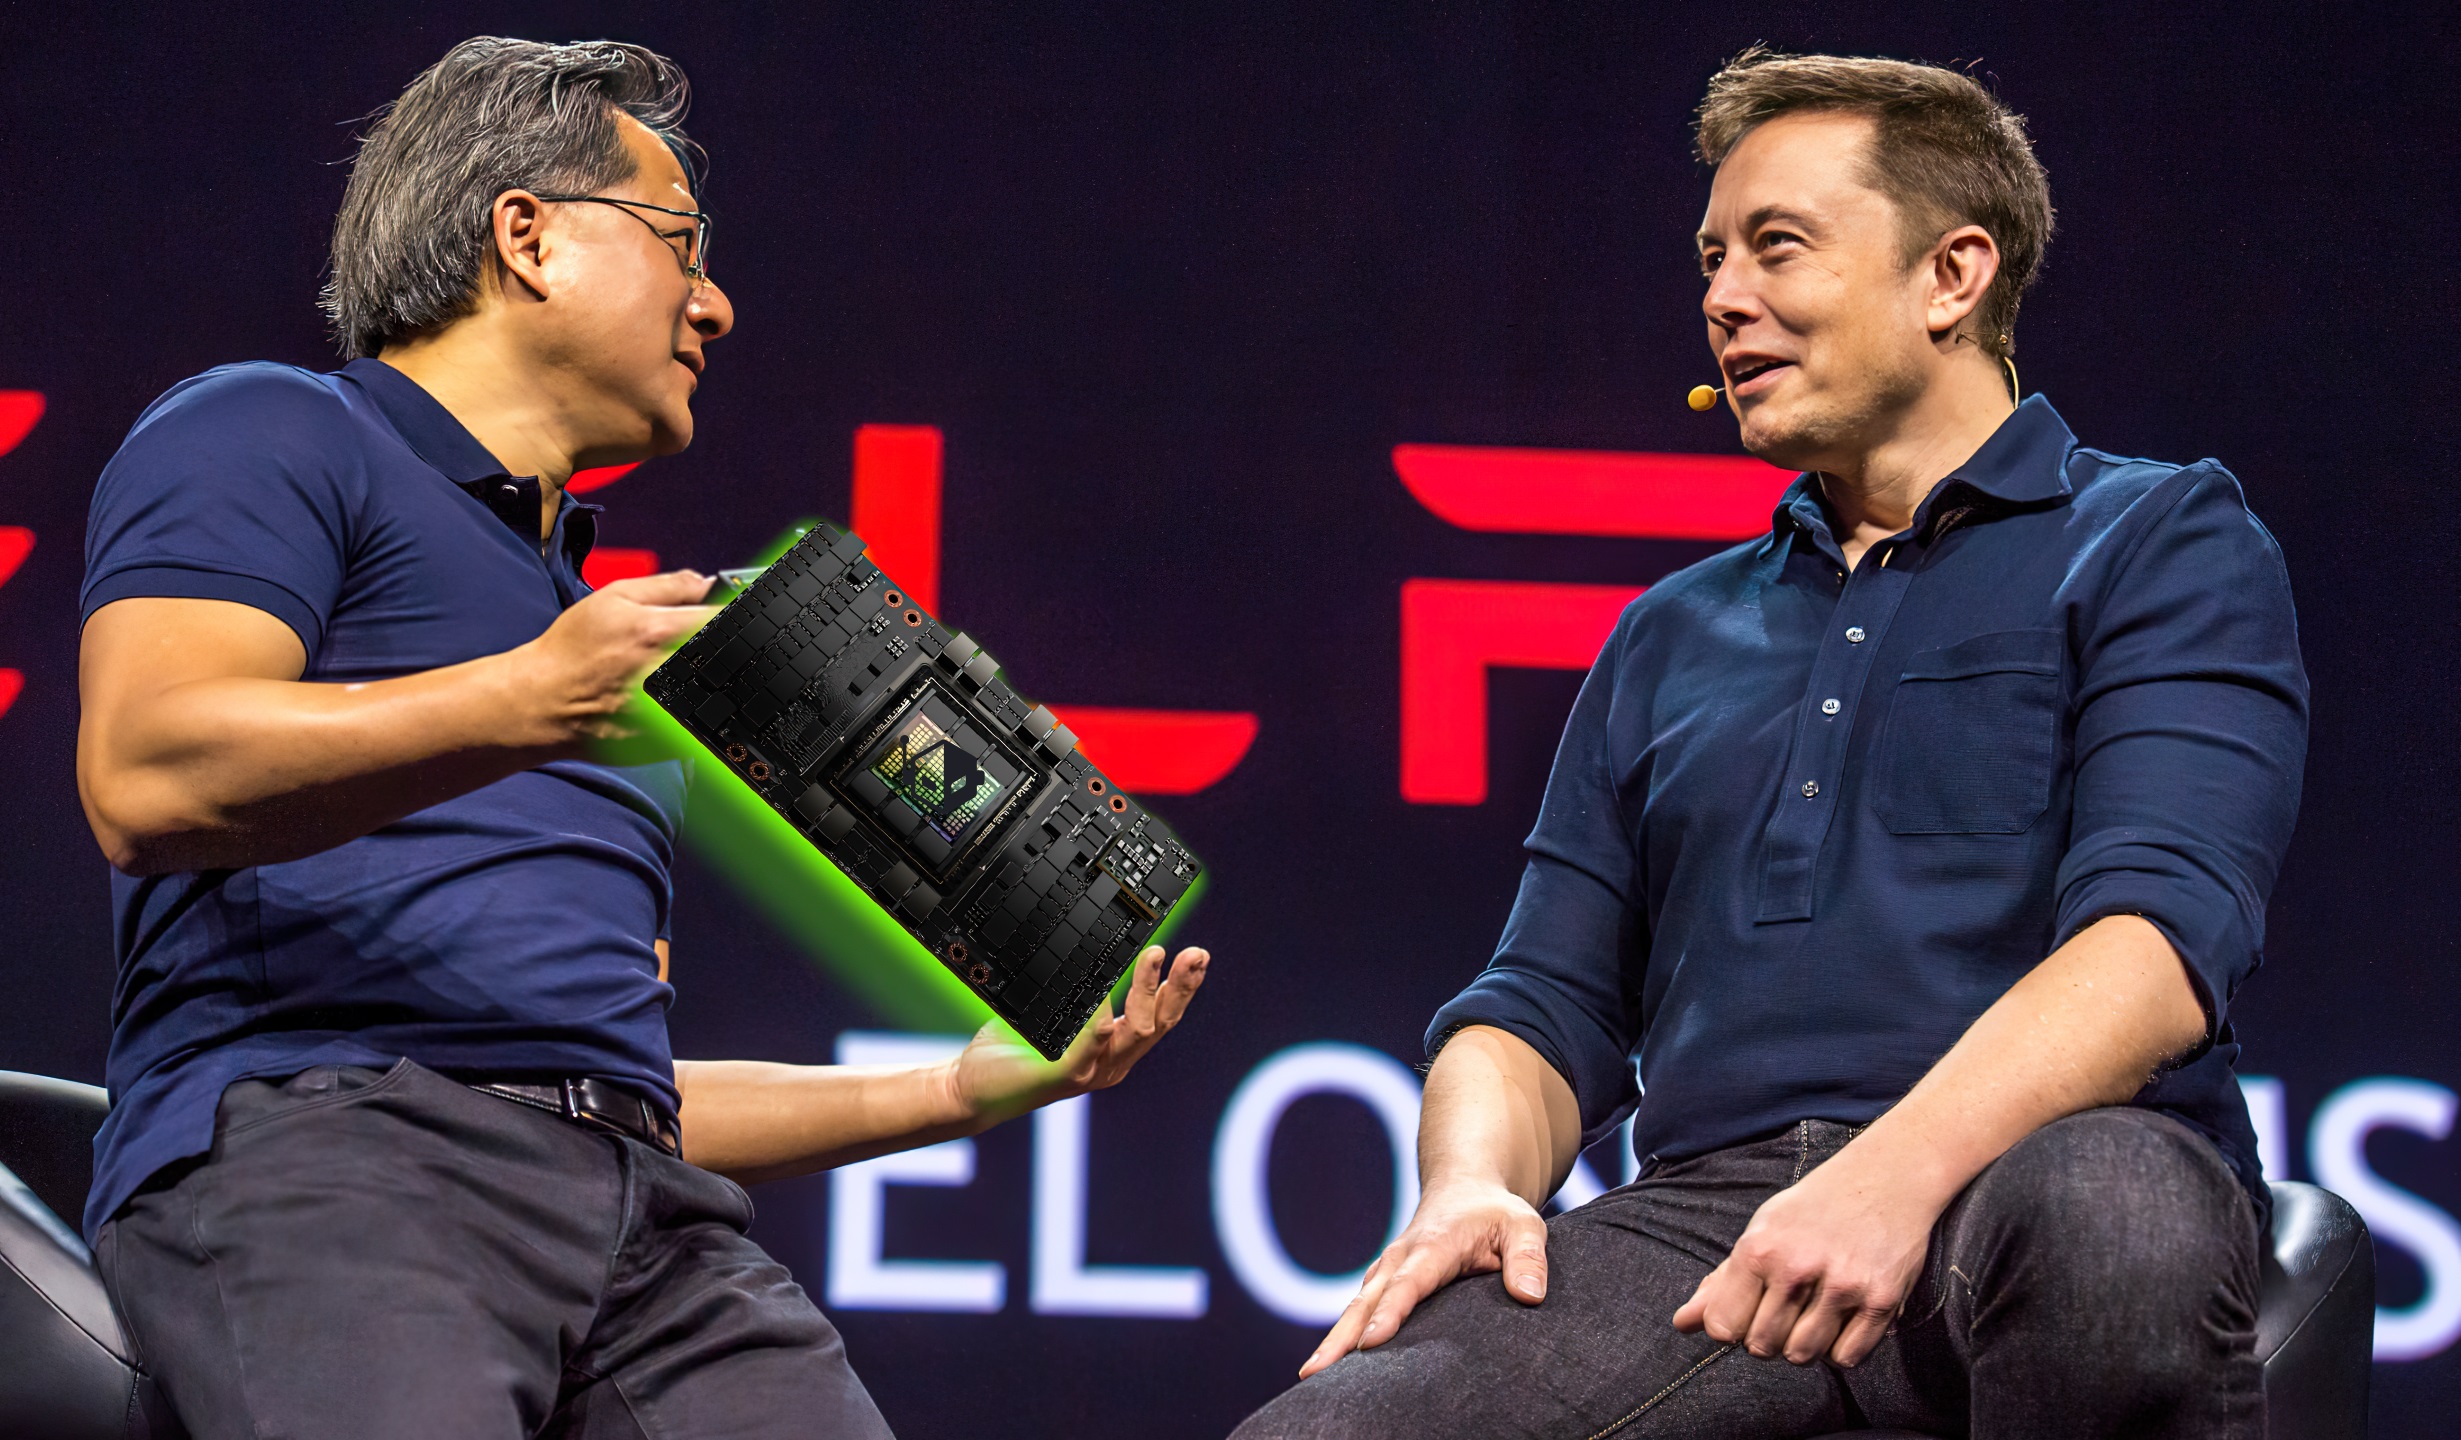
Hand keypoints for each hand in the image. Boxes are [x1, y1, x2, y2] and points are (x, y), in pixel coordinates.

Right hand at [511, 571, 715, 745]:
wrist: (543, 702)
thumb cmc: (572, 650)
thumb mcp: (614, 598)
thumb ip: (668, 587)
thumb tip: (708, 583)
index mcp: (658, 631)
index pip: (722, 619)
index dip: (732, 616)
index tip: (729, 619)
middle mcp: (669, 670)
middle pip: (726, 657)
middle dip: (720, 650)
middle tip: (690, 650)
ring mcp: (670, 708)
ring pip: (717, 689)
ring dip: (707, 679)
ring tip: (673, 675)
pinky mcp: (668, 739)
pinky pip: (699, 719)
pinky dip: (693, 706)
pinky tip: (665, 699)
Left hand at [947, 944, 1209, 1125]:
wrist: (973, 1088)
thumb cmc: (1013, 1049)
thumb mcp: (1057, 1015)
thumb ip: (1080, 995)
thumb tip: (1095, 952)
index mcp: (1114, 1047)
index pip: (1160, 1016)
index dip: (1181, 987)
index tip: (1196, 957)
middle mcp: (1111, 1061)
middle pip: (1160, 1022)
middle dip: (1181, 986)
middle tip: (1195, 954)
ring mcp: (1092, 1070)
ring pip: (1136, 1030)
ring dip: (1147, 990)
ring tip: (1153, 955)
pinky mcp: (1067, 1076)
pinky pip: (1090, 1043)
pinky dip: (1099, 1019)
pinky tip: (1104, 996)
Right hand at [1300, 1180, 1548, 1377]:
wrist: (1464, 1187)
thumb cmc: (1495, 1212)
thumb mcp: (1524, 1225)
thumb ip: (1529, 1257)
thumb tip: (1529, 1296)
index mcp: (1433, 1246)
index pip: (1408, 1283)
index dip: (1389, 1313)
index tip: (1369, 1342)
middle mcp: (1400, 1258)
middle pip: (1366, 1301)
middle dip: (1340, 1336)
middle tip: (1315, 1372)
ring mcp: (1387, 1270)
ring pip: (1356, 1307)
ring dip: (1333, 1339)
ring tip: (1312, 1376)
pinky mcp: (1383, 1281)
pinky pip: (1359, 1309)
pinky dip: (1342, 1334)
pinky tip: (1331, 1365)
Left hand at [1670, 1143, 1936, 1365]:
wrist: (1886, 1178)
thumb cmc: (1812, 1209)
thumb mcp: (1761, 1231)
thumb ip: (1721, 1282)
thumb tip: (1682, 1324)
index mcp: (1759, 1248)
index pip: (1724, 1327)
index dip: (1730, 1329)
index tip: (1746, 1314)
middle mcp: (1797, 1268)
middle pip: (1761, 1347)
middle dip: (1766, 1338)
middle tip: (1783, 1311)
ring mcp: (1842, 1286)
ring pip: (1802, 1356)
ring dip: (1802, 1346)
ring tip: (1811, 1315)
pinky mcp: (1881, 1300)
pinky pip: (1846, 1358)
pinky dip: (1838, 1350)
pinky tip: (1839, 1321)